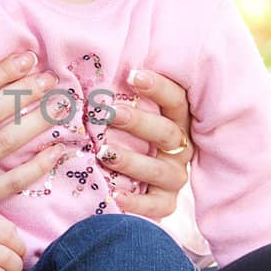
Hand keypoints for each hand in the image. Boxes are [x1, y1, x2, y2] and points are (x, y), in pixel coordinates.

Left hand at [105, 69, 193, 222]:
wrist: (134, 184)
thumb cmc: (125, 136)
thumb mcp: (127, 114)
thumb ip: (119, 96)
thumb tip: (90, 64)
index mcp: (176, 121)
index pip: (176, 100)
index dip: (158, 87)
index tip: (131, 75)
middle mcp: (180, 148)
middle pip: (167, 133)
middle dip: (138, 122)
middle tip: (108, 112)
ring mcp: (174, 177)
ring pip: (160, 169)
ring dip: (132, 161)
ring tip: (103, 153)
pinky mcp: (166, 202)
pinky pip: (156, 206)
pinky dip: (136, 202)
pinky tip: (114, 194)